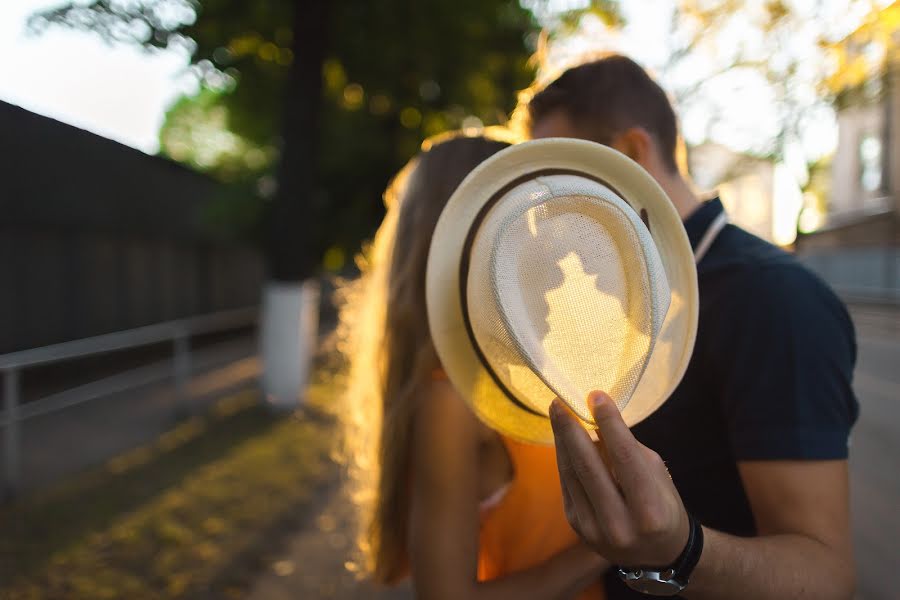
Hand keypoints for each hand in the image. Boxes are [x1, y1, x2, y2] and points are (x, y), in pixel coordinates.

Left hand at [549, 391, 689, 568]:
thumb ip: (627, 450)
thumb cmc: (663, 505)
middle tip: (560, 400)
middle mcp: (620, 525)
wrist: (659, 555)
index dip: (609, 423)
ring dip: (562, 439)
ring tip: (557, 412)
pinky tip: (562, 437)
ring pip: (572, 475)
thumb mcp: (656, 475)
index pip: (625, 458)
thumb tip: (596, 417)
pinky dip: (564, 458)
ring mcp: (594, 530)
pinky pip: (567, 485)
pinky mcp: (578, 527)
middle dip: (571, 429)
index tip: (595, 395)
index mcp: (650, 511)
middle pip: (588, 467)